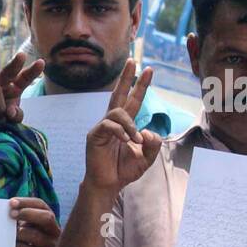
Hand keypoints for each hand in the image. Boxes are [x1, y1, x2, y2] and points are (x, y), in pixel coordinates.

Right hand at [0, 52, 44, 123]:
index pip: (25, 77)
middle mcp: (1, 82)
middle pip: (9, 70)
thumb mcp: (11, 117)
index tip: (41, 63)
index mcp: (14, 86)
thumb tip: (9, 113)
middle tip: (22, 55)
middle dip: (16, 63)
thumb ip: (15, 115)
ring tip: (0, 117)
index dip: (33, 71)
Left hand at [10, 197, 60, 246]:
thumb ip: (16, 217)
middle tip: (11, 215)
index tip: (10, 203)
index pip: (40, 205)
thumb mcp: (19, 227)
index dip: (26, 202)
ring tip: (10, 237)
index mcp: (46, 220)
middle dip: (27, 213)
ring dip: (19, 234)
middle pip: (46, 217)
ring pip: (34, 235)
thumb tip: (8, 209)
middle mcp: (53, 232)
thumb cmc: (18, 242)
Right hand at [84, 60, 161, 194]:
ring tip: (136, 140)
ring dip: (130, 125)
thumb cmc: (124, 171)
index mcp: (125, 125)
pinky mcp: (94, 136)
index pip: (133, 101)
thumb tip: (148, 130)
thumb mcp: (147, 157)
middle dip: (126, 77)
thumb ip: (153, 144)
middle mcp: (113, 123)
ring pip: (117, 112)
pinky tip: (127, 141)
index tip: (148, 69)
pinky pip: (108, 125)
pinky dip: (121, 132)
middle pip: (118, 94)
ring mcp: (102, 128)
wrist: (109, 185)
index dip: (140, 86)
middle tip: (133, 60)